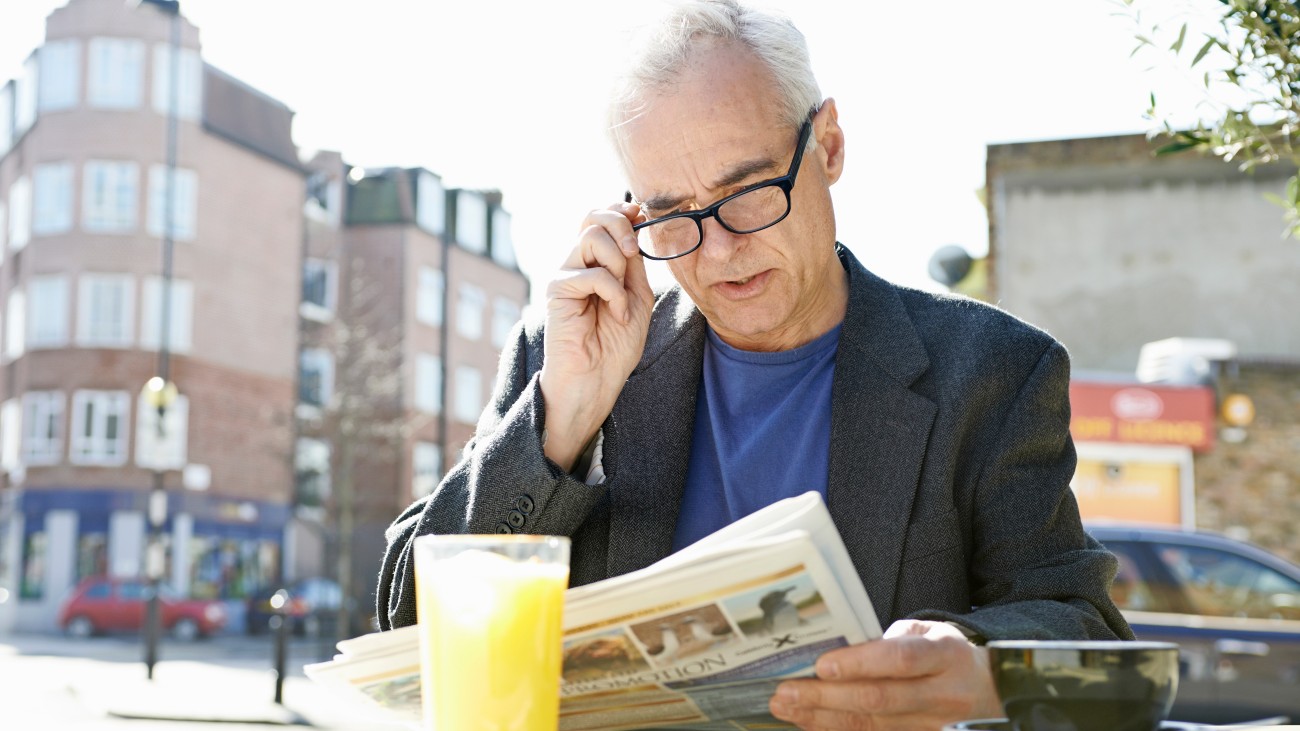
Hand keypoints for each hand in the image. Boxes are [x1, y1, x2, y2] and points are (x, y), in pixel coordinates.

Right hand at [539, 202, 654, 470]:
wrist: (597, 380)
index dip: (621, 210)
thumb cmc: (616, 345)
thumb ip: (633, 261)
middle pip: (592, 216)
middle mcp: (576, 264)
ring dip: (617, 263)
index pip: (600, 217)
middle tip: (633, 253)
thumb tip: (635, 221)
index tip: (641, 215)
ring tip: (622, 296)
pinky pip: (592, 273)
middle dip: (621, 226)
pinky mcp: (556, 290)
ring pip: (591, 237)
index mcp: (595, 262)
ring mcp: (565, 275)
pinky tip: (616, 316)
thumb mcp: (637, 295)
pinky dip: (614, 294)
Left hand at [769, 619, 1001, 730]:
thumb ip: (891, 638)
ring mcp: (932, 724)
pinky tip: (809, 722)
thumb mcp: (929, 631)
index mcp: (944, 655)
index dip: (861, 663)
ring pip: (873, 724)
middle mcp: (941, 694)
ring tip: (787, 707)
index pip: (900, 660)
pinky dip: (836, 729)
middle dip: (827, 697)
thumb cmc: (946, 653)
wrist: (990, 691)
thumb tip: (843, 647)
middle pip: (880, 698)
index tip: (822, 665)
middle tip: (786, 692)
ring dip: (823, 717)